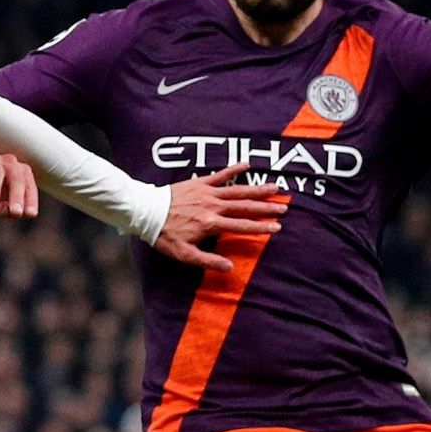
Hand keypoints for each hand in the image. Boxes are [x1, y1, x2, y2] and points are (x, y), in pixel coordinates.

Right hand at [0, 151, 37, 218]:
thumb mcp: (0, 204)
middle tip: (16, 213)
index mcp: (21, 174)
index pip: (29, 187)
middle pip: (17, 178)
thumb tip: (5, 211)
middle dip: (17, 196)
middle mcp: (10, 163)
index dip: (31, 200)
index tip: (30, 214)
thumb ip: (6, 209)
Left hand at [154, 163, 284, 271]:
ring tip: (274, 188)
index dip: (261, 228)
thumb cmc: (165, 235)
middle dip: (266, 208)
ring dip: (257, 190)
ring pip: (237, 190)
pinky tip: (247, 164)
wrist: (147, 212)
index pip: (242, 226)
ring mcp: (207, 192)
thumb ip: (208, 261)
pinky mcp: (199, 183)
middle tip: (283, 208)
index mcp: (211, 224)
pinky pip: (220, 175)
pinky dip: (233, 169)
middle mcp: (213, 206)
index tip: (277, 228)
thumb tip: (230, 267)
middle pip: (245, 207)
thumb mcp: (184, 254)